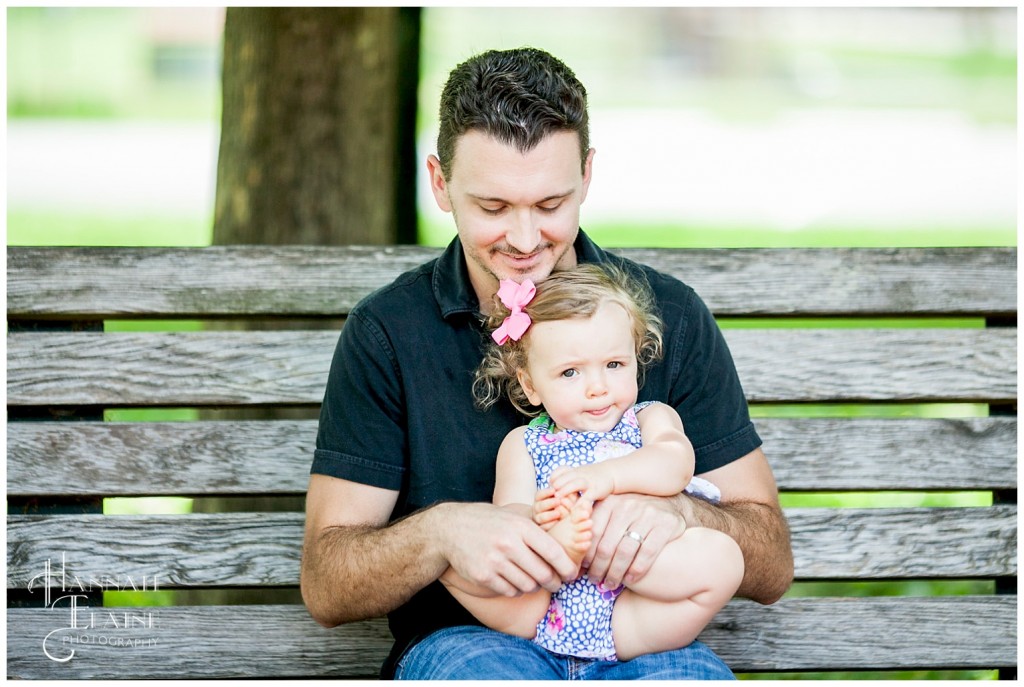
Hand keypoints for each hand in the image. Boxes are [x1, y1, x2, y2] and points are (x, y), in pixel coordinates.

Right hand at [438, 502, 578, 596]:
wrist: (449, 529)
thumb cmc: (488, 522)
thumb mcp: (513, 516)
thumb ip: (536, 530)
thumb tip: (566, 549)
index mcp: (520, 526)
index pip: (553, 552)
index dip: (567, 567)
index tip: (572, 574)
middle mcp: (508, 543)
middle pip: (543, 574)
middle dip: (554, 582)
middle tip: (556, 583)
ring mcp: (494, 561)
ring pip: (527, 586)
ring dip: (534, 587)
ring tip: (533, 580)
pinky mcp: (482, 576)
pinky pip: (509, 591)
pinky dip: (516, 590)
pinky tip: (514, 581)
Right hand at [532, 487, 575, 530]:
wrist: (561, 520)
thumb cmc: (564, 505)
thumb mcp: (565, 498)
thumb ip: (565, 494)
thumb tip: (565, 488)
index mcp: (540, 500)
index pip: (539, 495)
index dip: (545, 492)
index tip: (554, 490)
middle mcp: (537, 509)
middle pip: (539, 506)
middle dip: (548, 503)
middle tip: (558, 501)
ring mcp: (539, 519)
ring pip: (540, 518)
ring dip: (549, 515)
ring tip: (558, 513)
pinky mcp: (542, 528)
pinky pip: (544, 528)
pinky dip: (550, 525)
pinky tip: (557, 523)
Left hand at [549, 465, 613, 503]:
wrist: (611, 474)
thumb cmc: (593, 475)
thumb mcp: (580, 472)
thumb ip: (568, 477)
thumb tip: (552, 484)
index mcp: (575, 470)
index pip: (561, 470)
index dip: (554, 477)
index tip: (549, 485)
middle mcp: (581, 474)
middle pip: (567, 476)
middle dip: (557, 483)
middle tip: (550, 492)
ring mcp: (589, 482)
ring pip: (576, 483)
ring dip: (566, 490)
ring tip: (558, 498)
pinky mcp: (596, 490)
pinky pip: (587, 497)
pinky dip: (580, 503)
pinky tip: (574, 510)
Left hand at [583, 493, 686, 588]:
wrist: (671, 505)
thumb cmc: (634, 513)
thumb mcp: (614, 509)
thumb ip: (596, 523)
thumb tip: (573, 551)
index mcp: (610, 502)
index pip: (592, 534)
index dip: (586, 555)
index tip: (583, 569)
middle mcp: (627, 506)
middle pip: (607, 546)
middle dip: (598, 568)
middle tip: (595, 581)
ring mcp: (647, 515)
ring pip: (625, 552)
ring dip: (615, 574)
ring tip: (610, 584)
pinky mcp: (665, 525)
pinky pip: (647, 553)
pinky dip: (636, 570)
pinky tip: (630, 580)